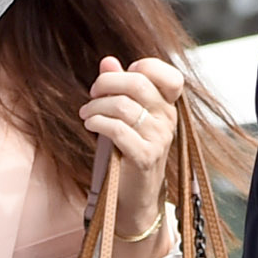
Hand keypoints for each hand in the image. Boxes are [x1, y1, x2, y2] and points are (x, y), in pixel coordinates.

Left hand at [82, 55, 182, 248]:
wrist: (134, 196)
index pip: (171, 76)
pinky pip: (117, 129)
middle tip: (93, 94)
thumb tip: (108, 60)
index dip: (147, 67)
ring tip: (86, 114)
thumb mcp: (125, 116)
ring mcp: (159, 139)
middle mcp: (168, 120)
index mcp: (168, 107)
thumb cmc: (128, 151)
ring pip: (122, 106)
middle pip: (138, 83)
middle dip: (107, 83)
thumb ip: (119, 87)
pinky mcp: (145, 157)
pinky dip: (97, 123)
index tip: (124, 75)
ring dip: (96, 107)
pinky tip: (90, 125)